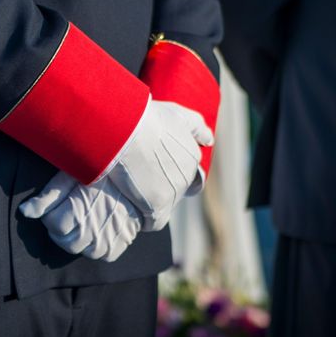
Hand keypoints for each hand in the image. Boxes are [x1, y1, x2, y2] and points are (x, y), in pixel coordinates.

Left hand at [20, 171, 141, 261]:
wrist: (135, 175)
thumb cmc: (98, 174)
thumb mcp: (70, 177)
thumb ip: (47, 197)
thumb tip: (24, 212)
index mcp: (77, 211)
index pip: (53, 225)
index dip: (52, 215)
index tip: (60, 205)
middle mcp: (91, 231)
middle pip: (64, 242)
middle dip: (62, 228)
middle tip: (71, 211)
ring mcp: (106, 241)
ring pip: (80, 250)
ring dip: (78, 238)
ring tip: (84, 219)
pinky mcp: (118, 246)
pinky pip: (101, 255)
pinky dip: (96, 245)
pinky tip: (98, 228)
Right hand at [106, 99, 212, 231]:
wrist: (125, 132)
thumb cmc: (147, 120)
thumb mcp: (176, 114)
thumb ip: (196, 126)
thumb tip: (210, 140)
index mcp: (192, 156)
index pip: (186, 172)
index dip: (168, 170)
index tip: (151, 166)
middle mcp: (187, 177)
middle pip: (174, 189)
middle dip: (159, 185)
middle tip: (137, 176)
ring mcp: (173, 194)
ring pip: (164, 204)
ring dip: (150, 201)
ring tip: (131, 191)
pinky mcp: (157, 207)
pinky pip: (153, 222)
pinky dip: (144, 219)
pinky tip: (132, 208)